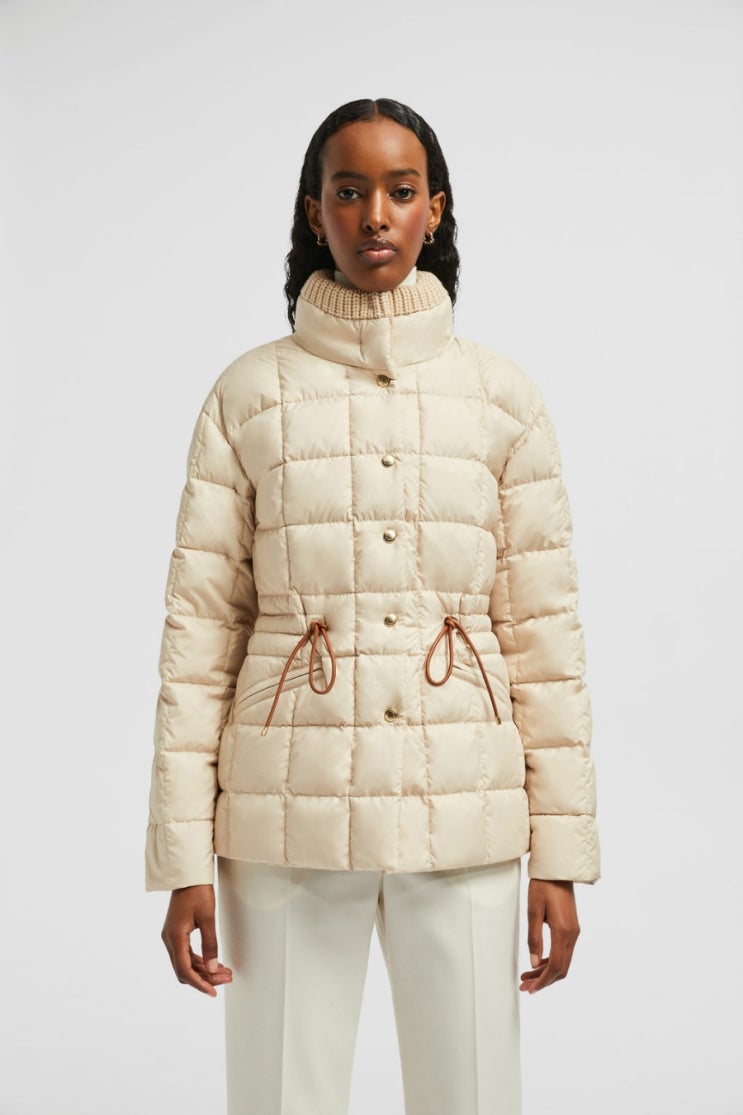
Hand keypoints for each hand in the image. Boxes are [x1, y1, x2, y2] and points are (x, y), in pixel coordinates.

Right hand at [161, 883, 232, 996]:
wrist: (188, 874)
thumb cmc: (198, 891)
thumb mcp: (208, 918)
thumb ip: (210, 944)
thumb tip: (214, 968)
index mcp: (175, 937)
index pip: (184, 970)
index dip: (199, 984)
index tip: (213, 992)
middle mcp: (169, 939)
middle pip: (184, 969)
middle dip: (205, 977)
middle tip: (227, 979)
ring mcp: (171, 936)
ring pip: (186, 963)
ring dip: (204, 969)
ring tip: (225, 972)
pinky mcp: (176, 933)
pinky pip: (186, 954)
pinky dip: (199, 960)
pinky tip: (214, 962)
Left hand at [519, 879, 579, 993]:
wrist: (557, 869)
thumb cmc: (543, 886)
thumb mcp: (533, 911)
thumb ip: (534, 938)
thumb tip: (533, 964)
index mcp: (563, 932)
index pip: (555, 966)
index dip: (543, 981)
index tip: (530, 989)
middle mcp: (572, 934)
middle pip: (561, 968)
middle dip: (544, 981)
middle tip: (525, 987)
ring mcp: (574, 931)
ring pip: (563, 961)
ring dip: (546, 972)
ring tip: (527, 977)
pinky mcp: (571, 927)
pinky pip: (563, 951)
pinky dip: (551, 961)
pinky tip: (538, 962)